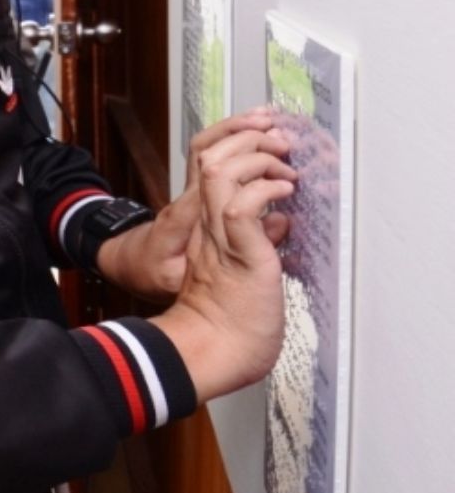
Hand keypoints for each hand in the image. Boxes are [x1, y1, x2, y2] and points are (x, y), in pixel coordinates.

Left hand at [97, 108, 289, 297]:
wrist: (125, 264)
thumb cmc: (149, 273)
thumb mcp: (176, 280)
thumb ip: (224, 259)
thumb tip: (275, 226)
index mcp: (182, 217)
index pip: (216, 178)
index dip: (252, 168)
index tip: (285, 173)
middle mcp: (184, 196)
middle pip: (209, 152)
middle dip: (246, 139)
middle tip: (284, 142)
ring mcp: (186, 189)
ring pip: (206, 145)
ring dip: (236, 129)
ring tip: (270, 121)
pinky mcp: (191, 190)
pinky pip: (208, 153)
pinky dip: (229, 137)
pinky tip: (251, 131)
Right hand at [151, 129, 297, 402]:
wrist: (211, 351)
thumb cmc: (229, 323)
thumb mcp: (245, 270)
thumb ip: (258, 241)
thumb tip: (282, 223)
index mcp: (208, 230)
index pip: (212, 170)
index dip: (237, 148)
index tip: (268, 146)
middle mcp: (207, 227)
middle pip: (210, 159)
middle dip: (245, 140)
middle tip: (277, 143)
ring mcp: (219, 238)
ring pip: (221, 172)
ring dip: (256, 159)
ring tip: (283, 165)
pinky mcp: (239, 253)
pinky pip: (243, 207)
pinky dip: (266, 191)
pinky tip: (284, 191)